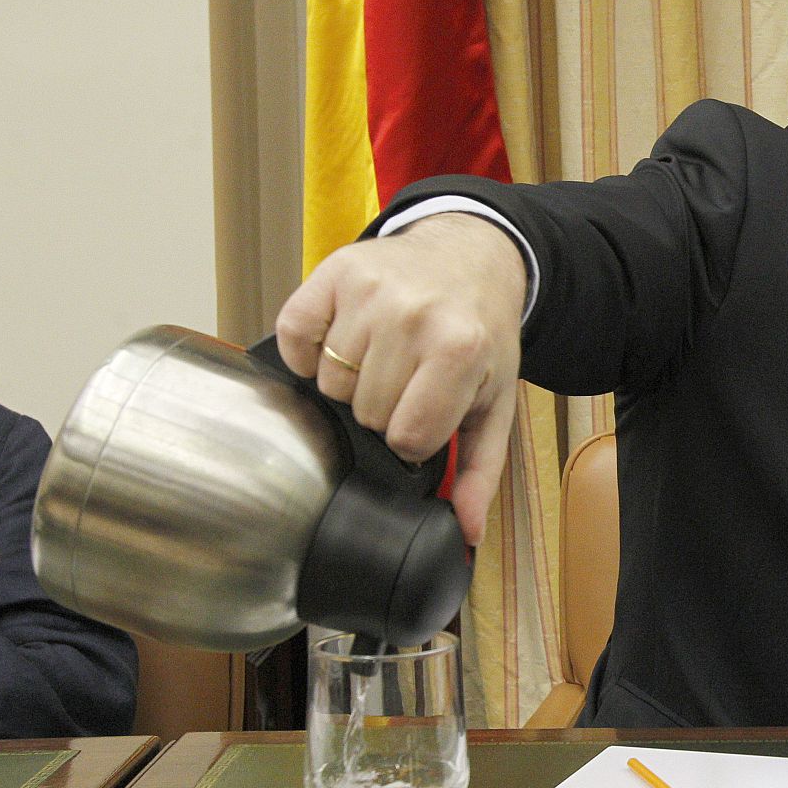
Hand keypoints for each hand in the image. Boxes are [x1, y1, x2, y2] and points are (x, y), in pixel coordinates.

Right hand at [274, 214, 528, 545]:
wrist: (471, 257)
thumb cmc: (480, 332)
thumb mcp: (494, 400)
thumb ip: (480, 469)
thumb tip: (466, 529)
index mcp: (459, 350)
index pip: (406, 437)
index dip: (413, 437)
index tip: (425, 414)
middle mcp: (414, 316)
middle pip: (364, 413)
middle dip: (383, 409)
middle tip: (408, 380)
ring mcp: (371, 290)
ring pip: (327, 384)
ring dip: (349, 382)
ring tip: (382, 357)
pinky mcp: (333, 271)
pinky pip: (293, 337)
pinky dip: (308, 351)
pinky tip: (342, 341)